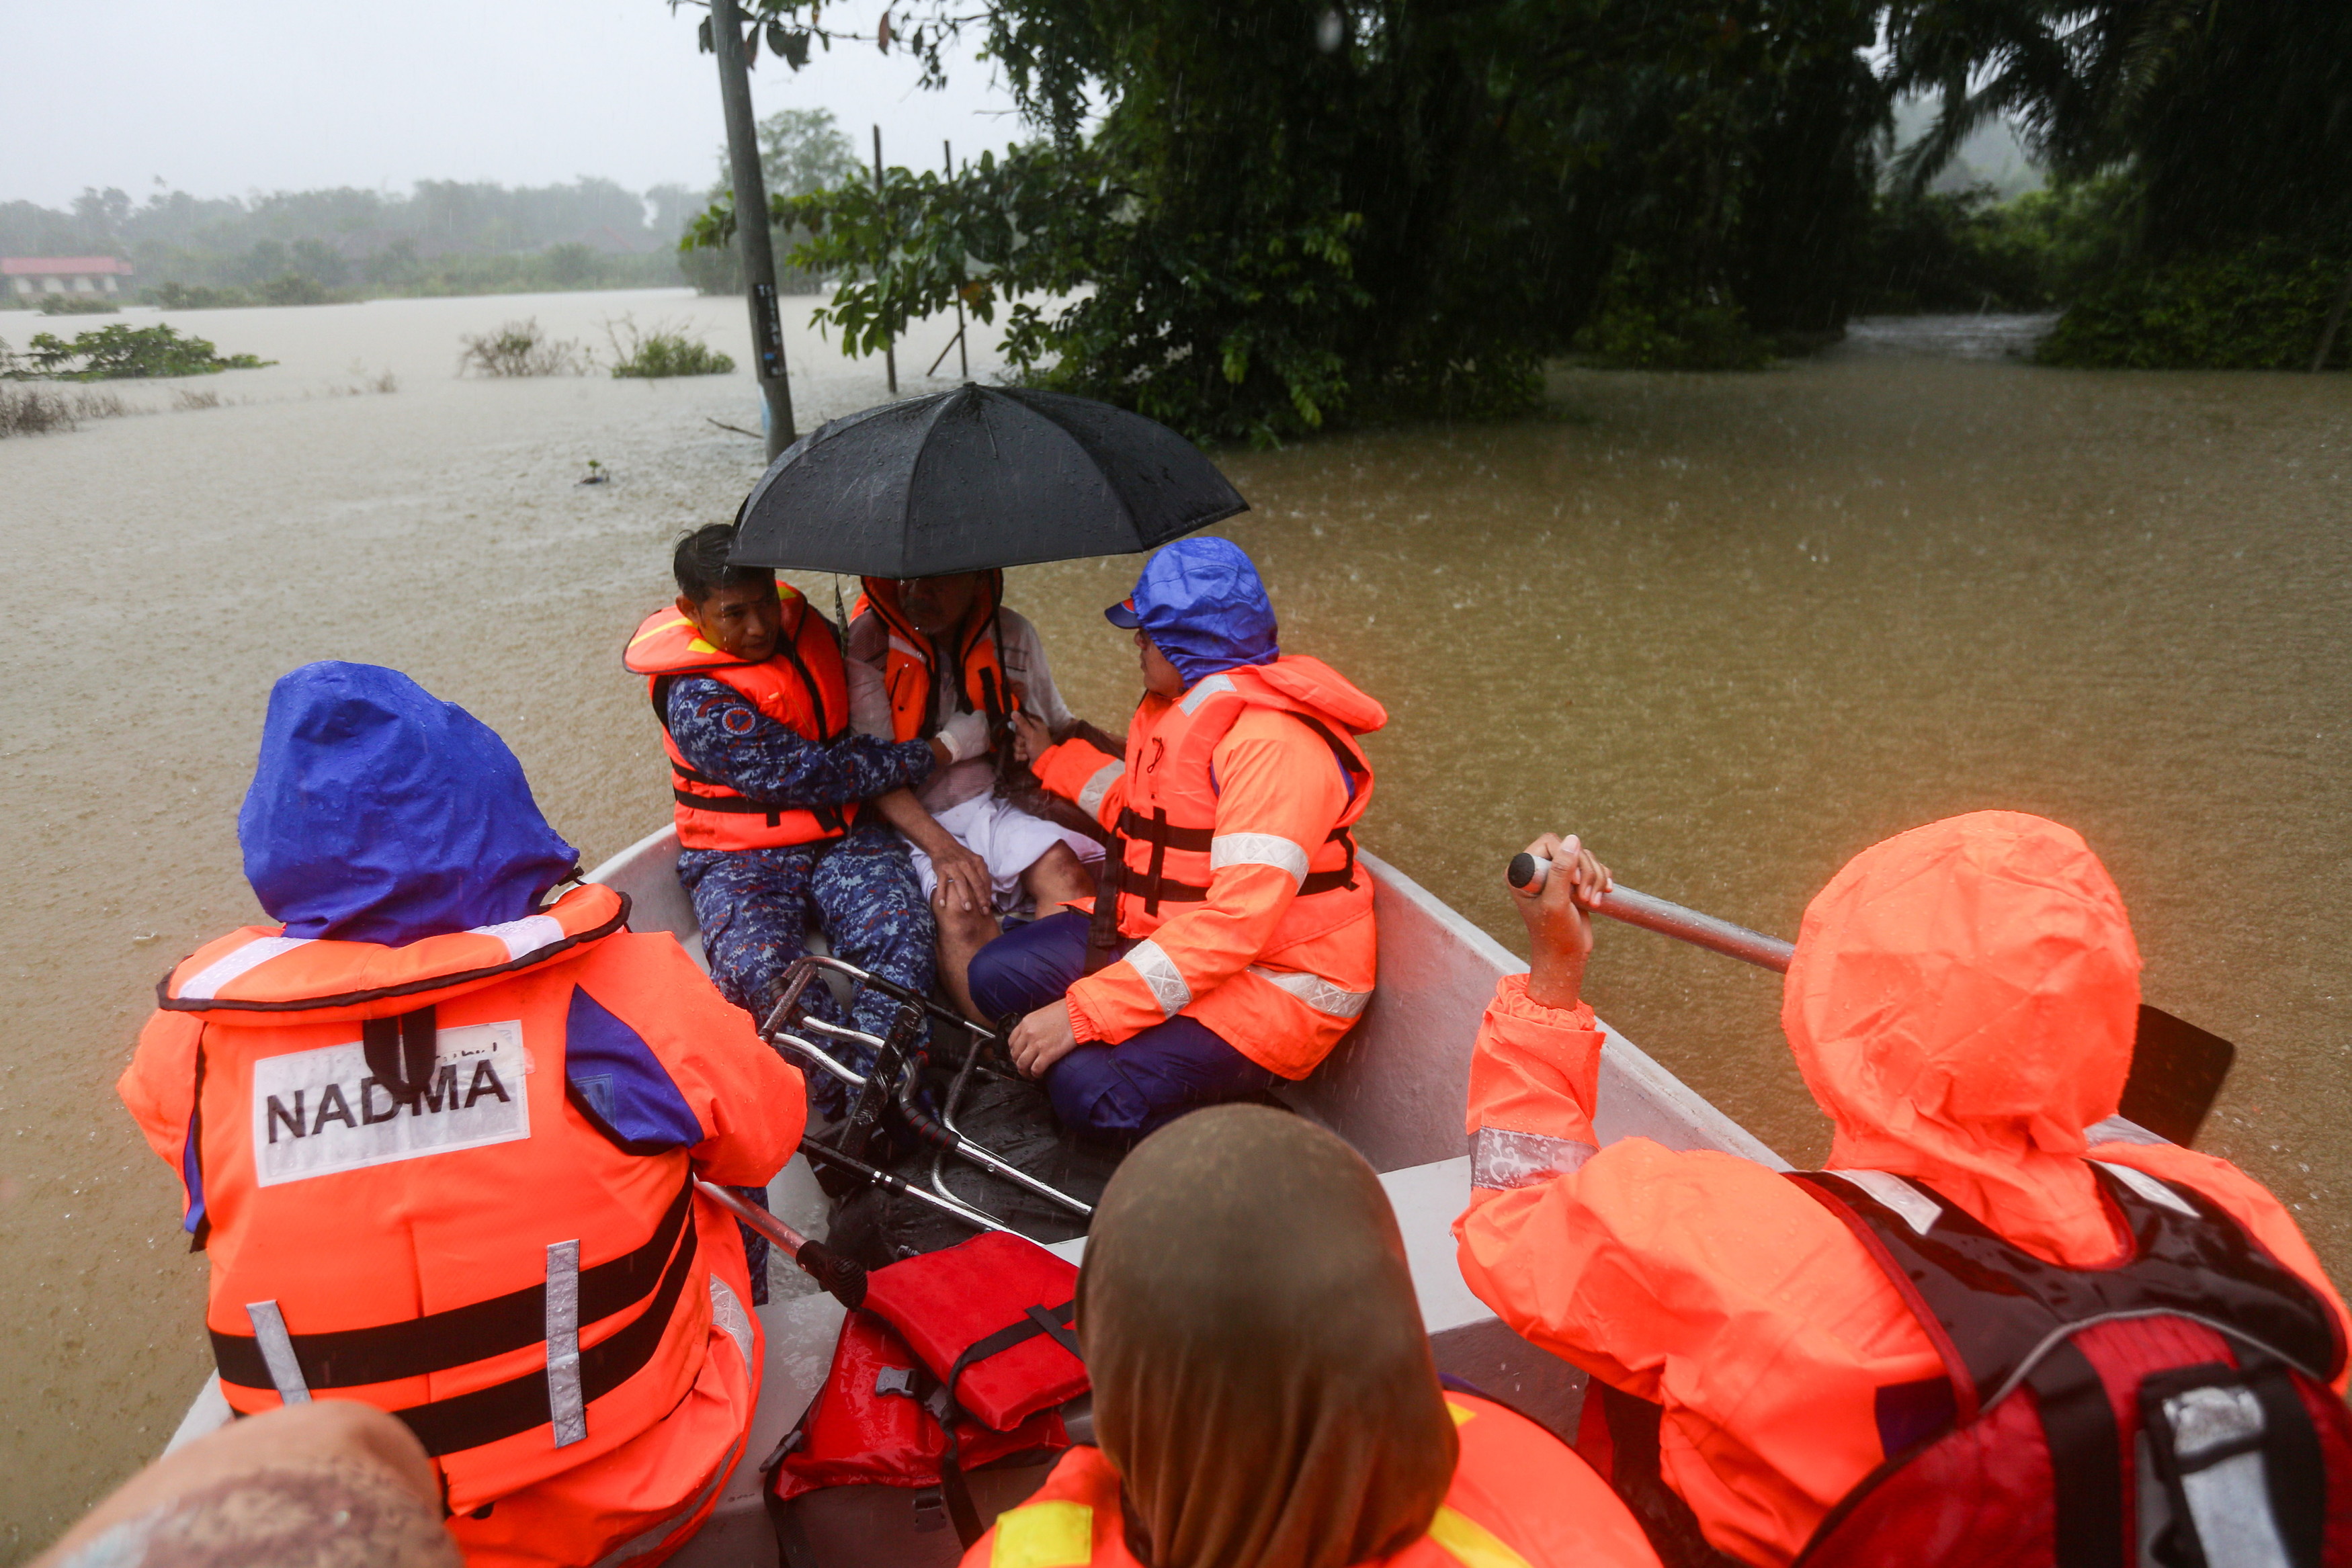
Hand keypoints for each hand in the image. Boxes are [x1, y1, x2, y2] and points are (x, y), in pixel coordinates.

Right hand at [926, 837, 991, 915]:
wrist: (943, 845)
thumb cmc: (961, 857)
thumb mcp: (974, 861)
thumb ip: (980, 875)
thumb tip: (988, 895)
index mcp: (977, 862)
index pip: (985, 880)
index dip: (987, 894)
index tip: (988, 906)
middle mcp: (967, 863)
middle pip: (976, 883)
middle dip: (980, 898)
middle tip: (983, 911)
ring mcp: (954, 866)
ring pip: (961, 883)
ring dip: (965, 896)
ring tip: (968, 909)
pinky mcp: (942, 869)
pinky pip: (942, 883)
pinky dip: (942, 894)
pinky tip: (943, 904)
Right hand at [937, 710, 991, 764]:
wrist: (950, 748)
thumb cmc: (952, 731)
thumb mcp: (955, 716)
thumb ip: (963, 713)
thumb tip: (964, 713)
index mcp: (979, 719)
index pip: (981, 713)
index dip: (975, 714)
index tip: (971, 716)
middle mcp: (985, 729)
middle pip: (984, 723)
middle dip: (978, 724)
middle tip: (969, 726)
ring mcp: (986, 739)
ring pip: (985, 733)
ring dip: (980, 733)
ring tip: (970, 736)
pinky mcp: (984, 748)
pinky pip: (984, 742)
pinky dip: (980, 742)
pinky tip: (972, 743)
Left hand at [1008, 1002, 1079, 1078]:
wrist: (1079, 1013)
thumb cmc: (1066, 1011)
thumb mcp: (1043, 1014)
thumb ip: (1034, 1026)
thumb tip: (1033, 1038)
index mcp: (1026, 1022)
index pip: (1011, 1042)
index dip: (1015, 1052)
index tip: (1021, 1056)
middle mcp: (1028, 1033)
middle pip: (1015, 1055)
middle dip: (1019, 1064)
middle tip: (1026, 1068)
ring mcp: (1036, 1044)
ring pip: (1022, 1064)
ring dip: (1025, 1073)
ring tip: (1032, 1075)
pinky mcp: (1048, 1053)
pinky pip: (1036, 1069)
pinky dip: (1036, 1075)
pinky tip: (1041, 1075)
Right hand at [1009, 709, 1051, 765]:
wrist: (1044, 764)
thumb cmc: (1039, 746)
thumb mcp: (1031, 733)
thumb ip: (1021, 723)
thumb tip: (1013, 711)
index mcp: (1036, 725)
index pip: (1021, 721)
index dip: (1020, 728)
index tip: (1021, 731)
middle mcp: (1032, 732)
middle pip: (1017, 733)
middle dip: (1020, 741)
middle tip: (1026, 743)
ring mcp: (1028, 743)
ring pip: (1016, 743)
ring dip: (1020, 749)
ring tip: (1028, 752)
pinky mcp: (1025, 752)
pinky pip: (1017, 752)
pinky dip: (1021, 756)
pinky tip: (1027, 757)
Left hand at [1511, 833, 1612, 1011]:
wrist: (1567, 955)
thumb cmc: (1554, 933)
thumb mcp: (1556, 901)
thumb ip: (1561, 870)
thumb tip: (1573, 839)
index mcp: (1521, 871)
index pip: (1550, 842)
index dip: (1567, 857)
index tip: (1575, 883)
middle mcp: (1536, 869)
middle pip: (1571, 848)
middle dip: (1585, 871)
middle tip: (1587, 897)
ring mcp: (1555, 875)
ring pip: (1584, 857)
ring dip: (1595, 878)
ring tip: (1593, 902)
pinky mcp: (1572, 882)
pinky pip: (1593, 867)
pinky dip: (1601, 880)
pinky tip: (1603, 895)